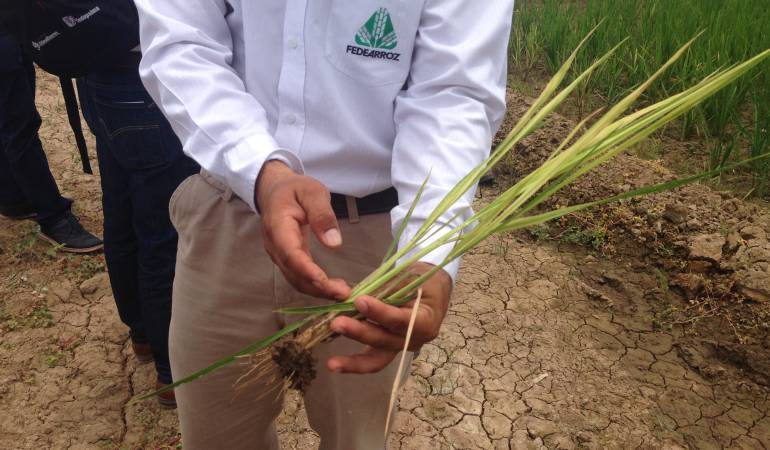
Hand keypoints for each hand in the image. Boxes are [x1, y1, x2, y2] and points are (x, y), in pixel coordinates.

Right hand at [255, 160, 349, 298]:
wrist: (274, 190)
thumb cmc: (295, 189)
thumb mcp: (312, 192)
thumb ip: (322, 215)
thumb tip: (334, 243)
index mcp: (278, 226)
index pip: (290, 253)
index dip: (306, 270)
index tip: (324, 282)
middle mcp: (274, 245)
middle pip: (293, 272)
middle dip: (317, 286)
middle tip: (343, 293)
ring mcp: (278, 254)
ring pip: (294, 279)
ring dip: (317, 290)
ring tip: (342, 293)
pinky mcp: (286, 259)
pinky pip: (297, 276)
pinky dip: (314, 285)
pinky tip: (332, 287)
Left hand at [326, 262, 452, 373]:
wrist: (432, 290)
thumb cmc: (422, 281)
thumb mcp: (409, 277)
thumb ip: (385, 287)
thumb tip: (353, 293)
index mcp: (426, 320)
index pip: (400, 319)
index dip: (380, 312)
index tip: (359, 301)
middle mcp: (414, 339)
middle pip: (385, 340)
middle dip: (359, 332)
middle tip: (337, 323)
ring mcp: (401, 346)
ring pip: (377, 358)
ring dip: (353, 360)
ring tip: (332, 363)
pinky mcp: (388, 349)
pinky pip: (372, 359)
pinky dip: (353, 363)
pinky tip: (335, 365)